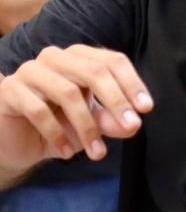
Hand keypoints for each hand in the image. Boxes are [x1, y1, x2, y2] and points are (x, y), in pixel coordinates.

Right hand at [0, 45, 151, 166]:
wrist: (15, 141)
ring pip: (67, 92)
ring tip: (98, 153)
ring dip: (87, 126)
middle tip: (131, 127)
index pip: (112, 61)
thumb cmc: (58, 126)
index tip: (146, 108)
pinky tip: (68, 152)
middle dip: (116, 100)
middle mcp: (55, 58)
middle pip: (93, 71)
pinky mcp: (9, 90)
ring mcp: (29, 71)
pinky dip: (57, 134)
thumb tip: (132, 124)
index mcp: (79, 58)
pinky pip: (38, 110)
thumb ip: (111, 121)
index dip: (132, 83)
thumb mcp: (92, 125)